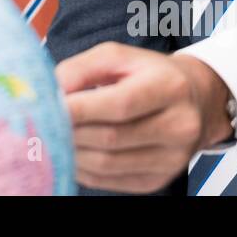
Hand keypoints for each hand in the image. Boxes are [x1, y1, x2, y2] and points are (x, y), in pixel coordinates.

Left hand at [56, 41, 233, 192]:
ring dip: (73, 153)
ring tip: (52, 137)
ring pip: (109, 164)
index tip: (47, 106)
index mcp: (170, 88)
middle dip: (70, 131)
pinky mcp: (159, 180)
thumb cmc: (148, 74)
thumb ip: (82, 68)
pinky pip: (112, 181)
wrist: (195, 100)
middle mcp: (179, 126)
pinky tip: (71, 152)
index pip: (119, 105)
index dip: (80, 109)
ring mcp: (172, 159)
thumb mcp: (118, 56)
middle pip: (112, 137)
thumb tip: (52, 90)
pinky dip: (84, 169)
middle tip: (41, 123)